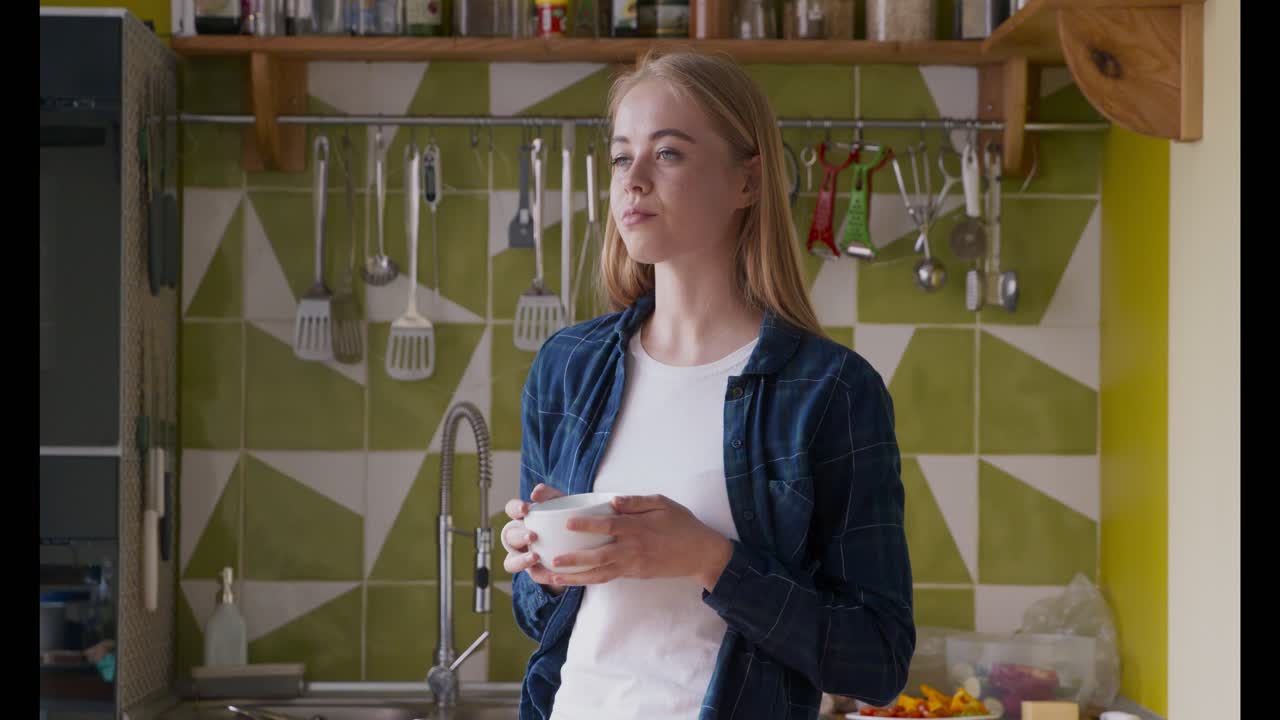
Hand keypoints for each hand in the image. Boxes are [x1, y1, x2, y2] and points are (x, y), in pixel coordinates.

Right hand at [502, 483, 566, 595]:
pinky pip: (535, 576)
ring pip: (511, 562)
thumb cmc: (566, 516)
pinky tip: (555, 575)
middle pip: (510, 537)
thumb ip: (548, 494)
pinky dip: (544, 576)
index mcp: (524, 518)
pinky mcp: (536, 572)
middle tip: (532, 536)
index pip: (511, 509)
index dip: (515, 509)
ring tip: (535, 557)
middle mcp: (519, 537)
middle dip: (519, 536)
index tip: (526, 509)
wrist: (584, 542)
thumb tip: (535, 493)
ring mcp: (524, 556)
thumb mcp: (560, 502)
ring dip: (521, 560)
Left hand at [547, 494, 733, 590]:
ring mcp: (634, 565)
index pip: (610, 526)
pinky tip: (574, 580)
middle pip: (601, 555)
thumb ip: (637, 502)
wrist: (701, 553)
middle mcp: (634, 549)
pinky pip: (610, 577)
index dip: (588, 524)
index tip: (568, 523)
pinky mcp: (635, 574)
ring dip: (578, 577)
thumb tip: (614, 500)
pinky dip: (591, 580)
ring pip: (602, 573)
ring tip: (555, 577)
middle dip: (576, 560)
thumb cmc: (682, 524)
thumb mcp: (663, 503)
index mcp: (639, 528)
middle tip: (554, 560)